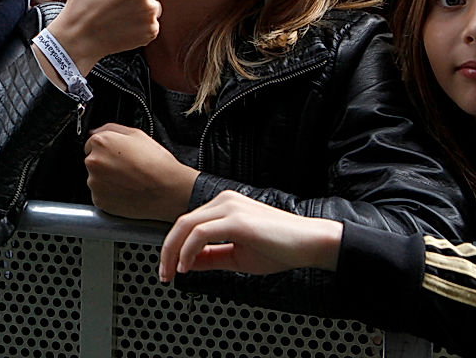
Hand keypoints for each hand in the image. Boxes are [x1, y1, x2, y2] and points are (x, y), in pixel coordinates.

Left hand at [83, 123, 198, 221]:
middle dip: (105, 164)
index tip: (117, 156)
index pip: (92, 143)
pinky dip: (109, 194)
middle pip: (92, 161)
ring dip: (106, 180)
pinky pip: (100, 195)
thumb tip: (96, 131)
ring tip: (128, 181)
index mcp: (101, 143)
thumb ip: (111, 129)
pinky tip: (126, 191)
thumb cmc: (156, 163)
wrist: (168, 191)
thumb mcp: (137, 134)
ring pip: (95, 179)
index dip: (107, 150)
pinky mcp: (99, 200)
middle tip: (126, 169)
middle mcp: (93, 162)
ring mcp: (94, 183)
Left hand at [158, 190, 342, 281]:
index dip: (173, 247)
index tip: (169, 268)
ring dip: (173, 252)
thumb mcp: (237, 256)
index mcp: (223, 206)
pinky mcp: (236, 219)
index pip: (187, 224)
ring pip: (186, 226)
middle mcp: (224, 201)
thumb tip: (186, 263)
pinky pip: (201, 234)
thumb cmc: (281, 248)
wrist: (312, 244)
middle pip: (181, 223)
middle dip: (167, 250)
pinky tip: (187, 267)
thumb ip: (210, 257)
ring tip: (172, 273)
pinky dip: (188, 251)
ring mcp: (229, 207)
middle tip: (164, 274)